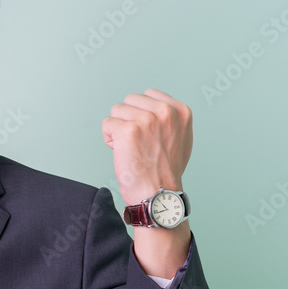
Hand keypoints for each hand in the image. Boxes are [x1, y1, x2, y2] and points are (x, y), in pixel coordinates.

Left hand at [102, 89, 192, 205]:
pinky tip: (122, 153)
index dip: (140, 114)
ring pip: (116, 111)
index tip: (146, 134)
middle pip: (129, 101)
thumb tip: (151, 107)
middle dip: (128, 120)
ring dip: (117, 129)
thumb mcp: (181, 137)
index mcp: (180, 111)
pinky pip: (106, 124)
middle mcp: (165, 112)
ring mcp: (146, 120)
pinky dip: (109, 139)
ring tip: (130, 147)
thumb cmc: (166, 171)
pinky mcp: (128, 130)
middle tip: (137, 143)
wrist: (158, 193)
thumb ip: (169, 119)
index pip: (147, 95)